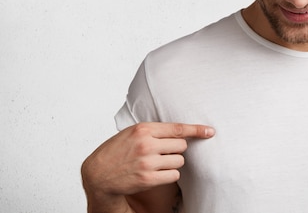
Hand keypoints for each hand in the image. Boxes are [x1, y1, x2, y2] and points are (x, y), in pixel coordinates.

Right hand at [82, 122, 214, 199]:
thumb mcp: (132, 132)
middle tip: (163, 152)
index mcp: (143, 129)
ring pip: (179, 161)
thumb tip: (181, 132)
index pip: (178, 129)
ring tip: (156, 163)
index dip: (196, 130)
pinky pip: (173, 175)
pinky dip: (169, 175)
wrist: (98, 173)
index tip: (210, 131)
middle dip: (176, 149)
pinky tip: (156, 173)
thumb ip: (154, 130)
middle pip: (181, 146)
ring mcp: (147, 162)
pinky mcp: (148, 179)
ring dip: (172, 163)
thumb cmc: (117, 150)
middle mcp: (146, 144)